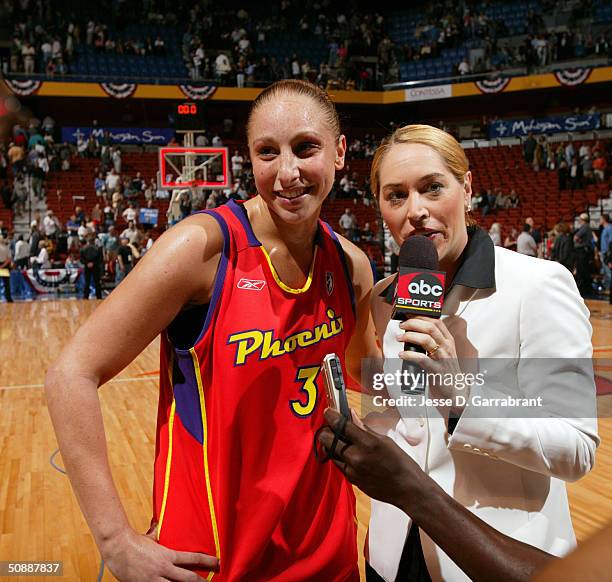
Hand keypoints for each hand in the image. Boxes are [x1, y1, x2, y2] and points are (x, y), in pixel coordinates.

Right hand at [101, 527, 218, 581]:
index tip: (218, 563)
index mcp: (168, 555)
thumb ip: (158, 534)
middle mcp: (163, 569)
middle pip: (188, 578)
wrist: (117, 546)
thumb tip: (158, 524)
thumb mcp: (151, 537)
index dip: (207, 561)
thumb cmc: (133, 541)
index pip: (193, 558)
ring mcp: (153, 580)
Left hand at [318, 408, 424, 510]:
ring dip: (330, 444)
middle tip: (331, 427)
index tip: (328, 412)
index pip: (341, 425)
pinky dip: (339, 456)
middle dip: (327, 430)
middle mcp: (356, 456)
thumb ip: (364, 428)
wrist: (406, 489)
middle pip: (327, 439)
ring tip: (338, 439)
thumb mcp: (384, 440)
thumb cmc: (400, 462)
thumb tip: (351, 415)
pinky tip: (347, 453)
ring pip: (329, 452)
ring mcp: (352, 469)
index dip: (331, 416)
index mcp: (367, 443)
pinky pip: (338, 464)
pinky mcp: (351, 479)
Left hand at [396, 316, 466, 407]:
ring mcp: (443, 358)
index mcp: (448, 341)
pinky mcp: (437, 370)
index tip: (408, 316)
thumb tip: (412, 332)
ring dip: (409, 336)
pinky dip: (409, 355)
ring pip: (426, 340)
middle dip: (413, 323)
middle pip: (430, 328)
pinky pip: (421, 359)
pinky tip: (401, 354)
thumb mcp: (443, 352)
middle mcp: (447, 347)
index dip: (420, 316)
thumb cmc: (445, 370)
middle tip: (401, 326)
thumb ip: (432, 342)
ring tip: (399, 338)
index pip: (436, 322)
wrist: (455, 391)